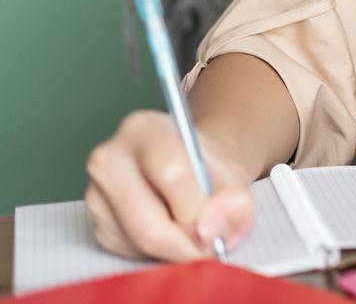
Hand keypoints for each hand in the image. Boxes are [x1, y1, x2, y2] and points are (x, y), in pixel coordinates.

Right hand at [85, 110, 254, 260]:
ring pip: (139, 242)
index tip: (217, 232)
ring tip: (194, 229)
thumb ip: (234, 202)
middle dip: (186, 243)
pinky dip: (158, 252)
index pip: (172, 175)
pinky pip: (130, 251)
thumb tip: (209, 229)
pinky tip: (171, 229)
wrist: (193, 168)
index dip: (197, 212)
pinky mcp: (96, 223)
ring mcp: (96, 193)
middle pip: (147, 222)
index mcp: (145, 128)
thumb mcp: (234, 176)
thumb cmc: (209, 168)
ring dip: (174, 248)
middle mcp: (109, 157)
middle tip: (211, 247)